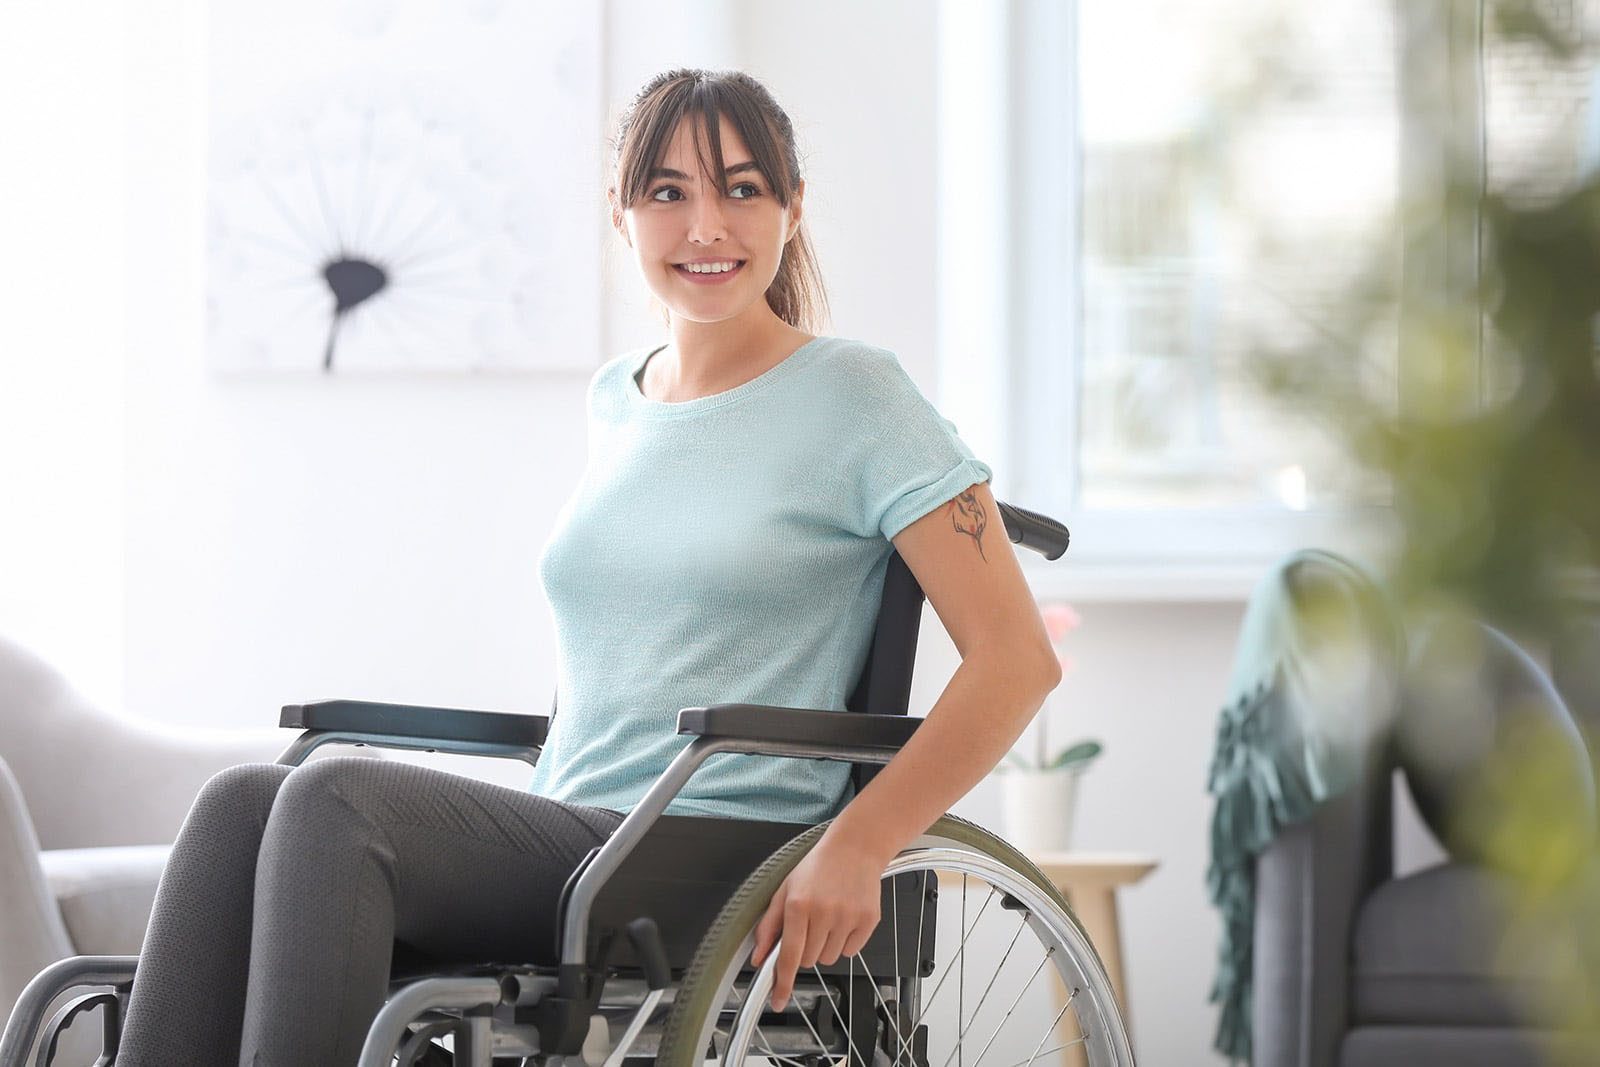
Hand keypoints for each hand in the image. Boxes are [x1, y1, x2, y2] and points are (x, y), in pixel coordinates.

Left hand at [749, 824, 889, 1011]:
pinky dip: (845, 941)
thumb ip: (769, 926)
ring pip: (829, 958)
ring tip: (828, 916)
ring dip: (825, 945)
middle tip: (810, 924)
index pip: (789, 955)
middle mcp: (823, 912)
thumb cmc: (818, 867)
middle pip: (809, 960)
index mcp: (799, 904)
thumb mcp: (785, 890)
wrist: (856, 848)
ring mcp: (848, 917)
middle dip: (806, 948)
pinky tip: (844, 917)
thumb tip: (759, 957)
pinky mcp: (868, 921)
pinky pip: (851, 951)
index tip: (778, 1001)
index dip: (782, 982)